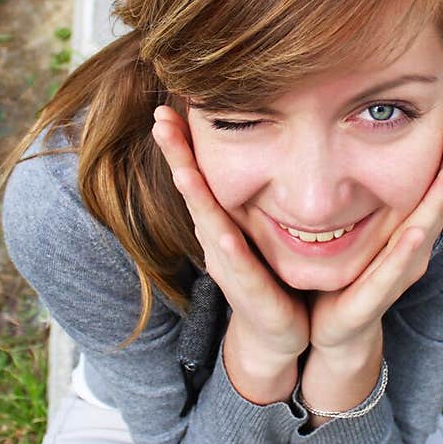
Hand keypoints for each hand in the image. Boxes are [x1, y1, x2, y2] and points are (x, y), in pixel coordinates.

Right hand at [151, 106, 309, 367]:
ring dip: (195, 199)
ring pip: (209, 227)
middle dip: (177, 158)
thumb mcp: (260, 227)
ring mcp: (231, 270)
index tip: (165, 109)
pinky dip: (230, 252)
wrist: (282, 334)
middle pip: (193, 194)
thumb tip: (265, 142)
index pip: (198, 177)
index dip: (180, 145)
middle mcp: (217, 243)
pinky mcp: (252, 297)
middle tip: (160, 120)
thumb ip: (258, 192)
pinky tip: (222, 235)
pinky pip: (241, 271)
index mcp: (220, 224)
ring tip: (184, 171)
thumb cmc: (270, 276)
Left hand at [308, 111, 442, 353]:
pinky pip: (390, 273)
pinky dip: (404, 253)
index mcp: (409, 227)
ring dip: (440, 200)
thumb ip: (369, 186)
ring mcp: (397, 274)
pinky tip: (415, 232)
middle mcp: (412, 249)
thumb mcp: (365, 224)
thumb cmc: (352, 271)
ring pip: (423, 231)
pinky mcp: (373, 298)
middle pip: (438, 200)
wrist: (335, 328)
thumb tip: (363, 132)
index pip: (435, 182)